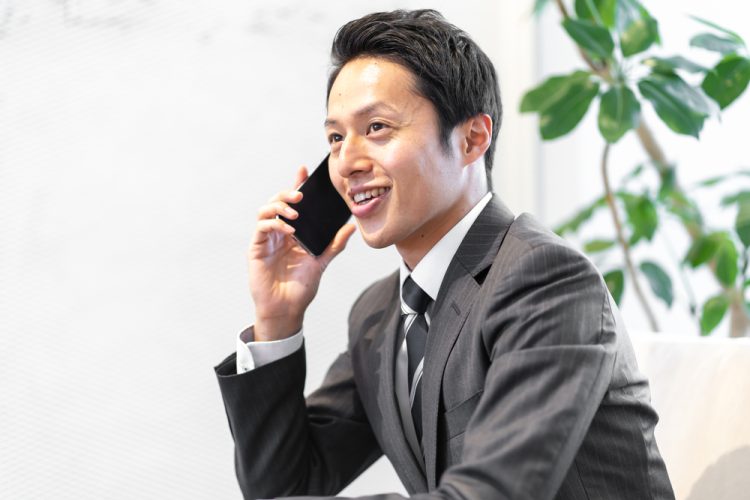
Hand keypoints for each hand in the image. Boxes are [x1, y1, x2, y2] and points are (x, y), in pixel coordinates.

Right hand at [247, 165, 355, 340]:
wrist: (287, 309)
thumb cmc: (301, 286)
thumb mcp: (322, 261)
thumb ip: (335, 243)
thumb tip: (352, 226)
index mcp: (291, 232)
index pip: (292, 204)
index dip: (296, 185)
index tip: (304, 170)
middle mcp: (277, 233)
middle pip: (276, 202)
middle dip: (286, 193)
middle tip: (300, 194)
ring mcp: (265, 240)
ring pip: (265, 211)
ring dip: (279, 207)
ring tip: (294, 213)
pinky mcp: (256, 250)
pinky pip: (261, 229)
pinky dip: (274, 225)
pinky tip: (289, 231)